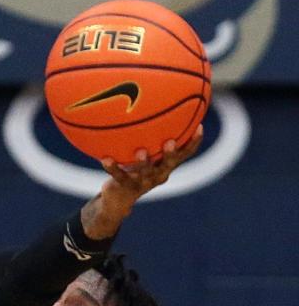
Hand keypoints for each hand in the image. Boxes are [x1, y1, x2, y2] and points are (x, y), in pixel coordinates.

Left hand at [82, 126, 204, 239]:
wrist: (119, 198)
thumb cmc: (135, 169)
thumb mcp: (147, 155)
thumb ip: (152, 138)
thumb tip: (153, 107)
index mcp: (167, 165)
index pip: (185, 154)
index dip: (194, 142)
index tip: (200, 126)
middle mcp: (158, 174)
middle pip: (169, 164)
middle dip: (171, 154)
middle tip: (170, 142)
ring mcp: (142, 182)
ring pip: (145, 172)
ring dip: (143, 163)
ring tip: (140, 152)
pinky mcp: (125, 186)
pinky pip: (119, 176)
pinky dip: (112, 167)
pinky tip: (105, 159)